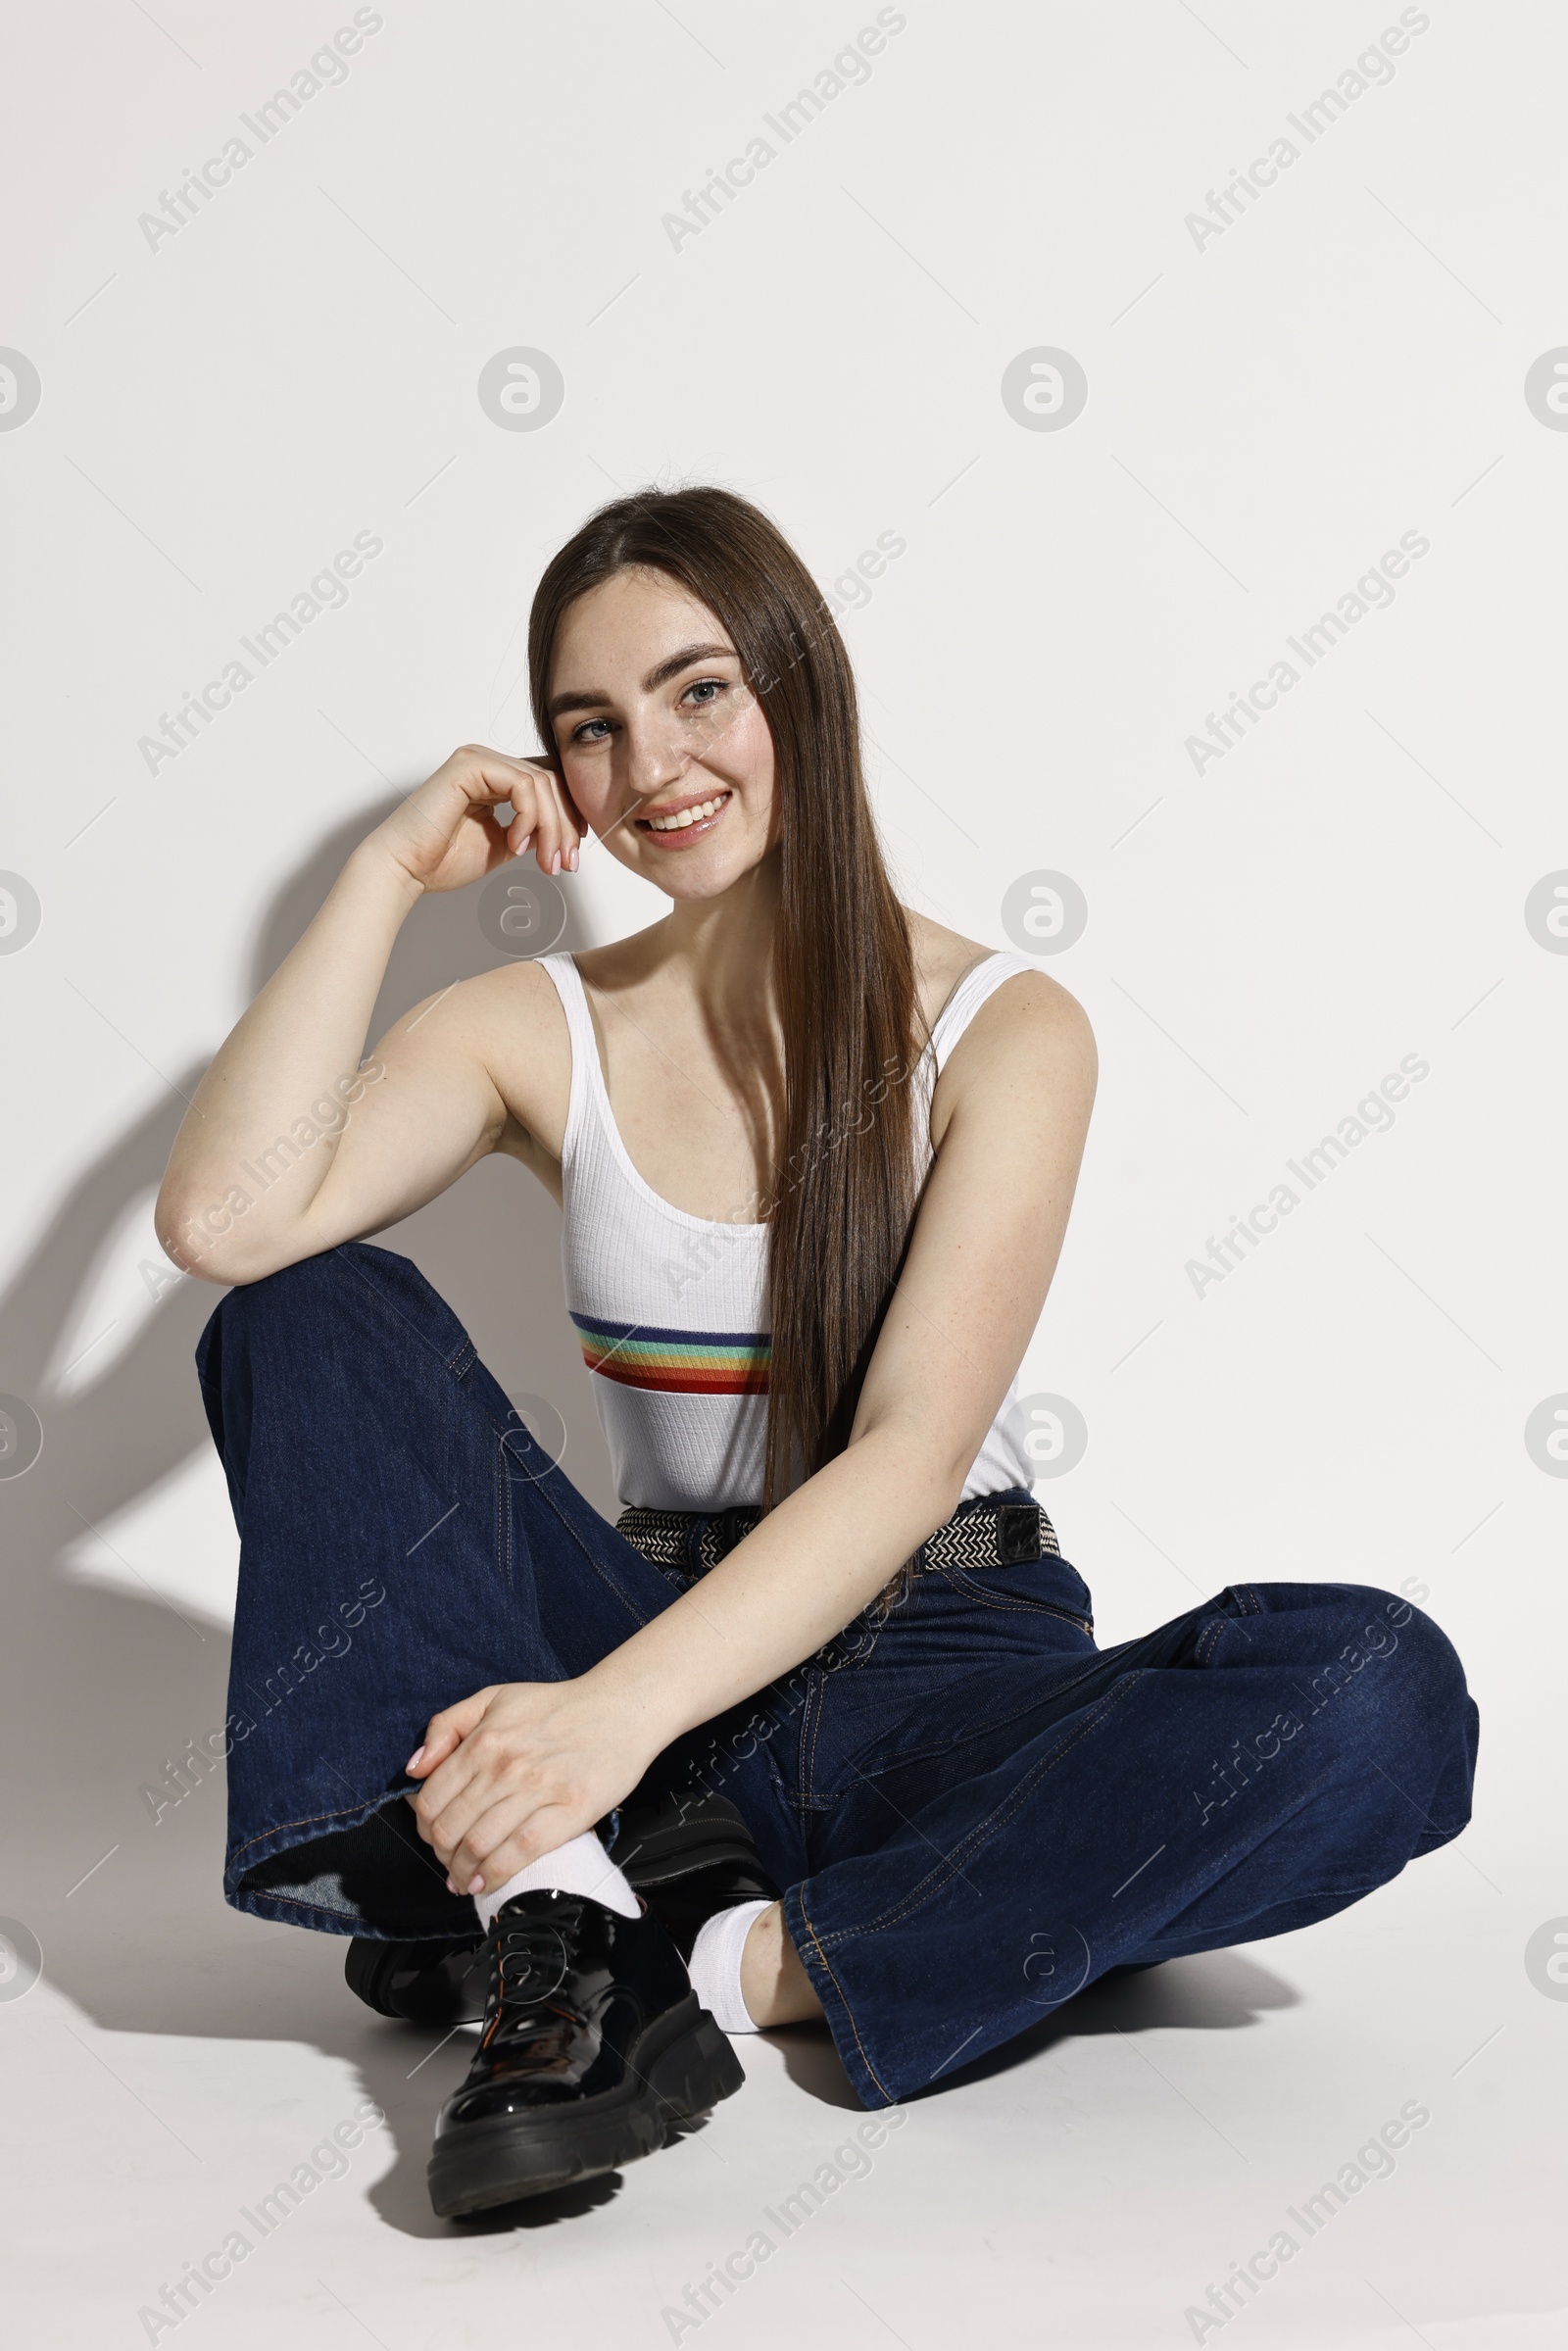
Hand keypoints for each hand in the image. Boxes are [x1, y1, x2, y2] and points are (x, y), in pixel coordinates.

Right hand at [364, 743, 584, 897]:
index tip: (573, 852)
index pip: (547, 783)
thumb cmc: (442, 860)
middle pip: (550, 781)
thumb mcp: (502, 845)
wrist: (407, 869)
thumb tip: (559, 832)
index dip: (569, 814)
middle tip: (566, 863)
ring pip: (541, 783)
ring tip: (545, 861)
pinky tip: (516, 844)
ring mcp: (478, 760)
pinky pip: (521, 784)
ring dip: (551, 827)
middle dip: (565, 825)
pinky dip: (528, 817)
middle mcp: (488, 763)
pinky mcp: (470, 765)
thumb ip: (528, 831)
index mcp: (494, 778)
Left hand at [405, 1676, 650, 1896]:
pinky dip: (495, 1874)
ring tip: (463, 1879)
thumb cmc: (558, 1705)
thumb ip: (446, 1726)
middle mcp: (504, 1767)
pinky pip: (520, 1853)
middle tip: (448, 1861)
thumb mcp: (494, 1698)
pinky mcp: (568, 1812)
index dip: (423, 1826)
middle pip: (450, 1829)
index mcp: (483, 1740)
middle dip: (441, 1854)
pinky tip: (486, 1881)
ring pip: (479, 1846)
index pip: (431, 1799)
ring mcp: (537, 1790)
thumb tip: (414, 1767)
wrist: (621, 1707)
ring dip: (462, 1872)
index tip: (432, 1836)